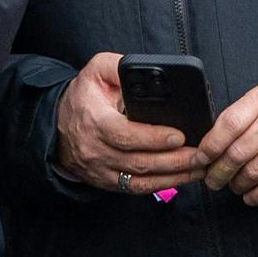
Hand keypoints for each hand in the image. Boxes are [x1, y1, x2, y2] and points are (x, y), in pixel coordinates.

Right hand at [54, 52, 205, 193]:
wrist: (57, 125)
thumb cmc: (82, 97)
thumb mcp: (96, 71)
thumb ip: (120, 67)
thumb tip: (148, 70)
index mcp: (94, 121)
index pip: (125, 135)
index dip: (153, 138)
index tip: (179, 135)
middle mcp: (96, 150)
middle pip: (139, 162)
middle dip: (174, 160)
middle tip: (200, 154)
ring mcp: (101, 170)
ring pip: (140, 180)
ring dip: (173, 176)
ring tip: (200, 167)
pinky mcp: (107, 182)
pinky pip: (136, 189)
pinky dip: (161, 185)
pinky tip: (181, 178)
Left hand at [195, 81, 257, 206]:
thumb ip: (238, 118)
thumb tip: (208, 147)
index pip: (228, 125)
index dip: (209, 146)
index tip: (199, 160)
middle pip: (238, 153)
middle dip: (218, 172)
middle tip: (212, 180)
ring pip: (255, 172)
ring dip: (238, 185)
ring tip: (233, 185)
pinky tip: (250, 196)